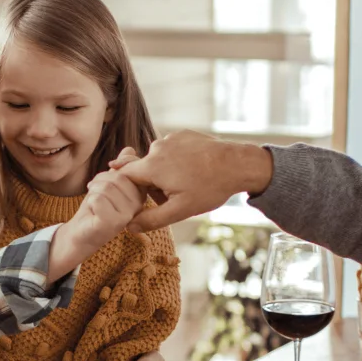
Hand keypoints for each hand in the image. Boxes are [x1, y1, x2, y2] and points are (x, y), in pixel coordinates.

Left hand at [75, 158, 147, 238]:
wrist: (80, 232)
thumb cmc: (95, 207)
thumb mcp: (107, 182)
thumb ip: (120, 168)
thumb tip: (129, 149)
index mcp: (140, 193)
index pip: (131, 167)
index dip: (114, 167)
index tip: (103, 178)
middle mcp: (139, 205)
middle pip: (117, 176)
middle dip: (99, 181)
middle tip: (95, 193)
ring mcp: (127, 216)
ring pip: (106, 187)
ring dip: (93, 192)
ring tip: (95, 203)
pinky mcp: (113, 224)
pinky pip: (98, 199)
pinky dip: (90, 203)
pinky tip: (93, 212)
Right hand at [111, 131, 273, 232]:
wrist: (237, 164)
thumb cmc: (209, 187)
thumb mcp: (180, 210)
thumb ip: (151, 219)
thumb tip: (129, 226)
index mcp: (152, 166)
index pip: (124, 175)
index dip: (126, 188)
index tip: (135, 197)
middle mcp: (157, 147)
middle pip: (143, 169)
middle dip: (153, 184)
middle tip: (176, 195)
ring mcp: (170, 138)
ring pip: (158, 160)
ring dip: (166, 172)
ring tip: (189, 181)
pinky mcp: (182, 134)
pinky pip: (171, 149)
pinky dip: (177, 159)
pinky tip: (194, 168)